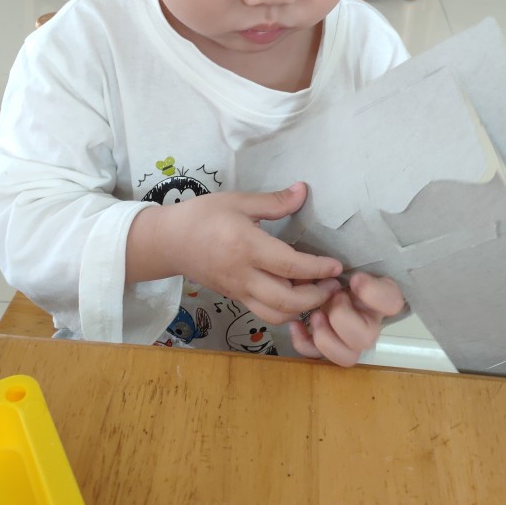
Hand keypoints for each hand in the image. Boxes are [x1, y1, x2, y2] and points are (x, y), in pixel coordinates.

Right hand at [152, 182, 342, 324]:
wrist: (168, 241)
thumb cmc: (202, 216)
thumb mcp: (238, 201)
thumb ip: (274, 201)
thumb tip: (303, 190)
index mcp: (247, 247)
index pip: (290, 265)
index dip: (318, 269)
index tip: (337, 266)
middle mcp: (244, 275)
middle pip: (287, 300)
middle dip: (317, 297)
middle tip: (334, 284)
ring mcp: (239, 290)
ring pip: (277, 314)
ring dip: (302, 309)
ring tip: (318, 292)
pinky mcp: (235, 298)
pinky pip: (264, 313)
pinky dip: (286, 311)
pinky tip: (297, 297)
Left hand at [289, 272, 405, 366]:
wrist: (322, 279)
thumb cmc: (338, 270)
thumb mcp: (347, 261)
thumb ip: (351, 265)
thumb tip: (351, 278)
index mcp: (379, 299)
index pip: (393, 303)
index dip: (374, 294)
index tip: (355, 278)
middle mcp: (368, 323)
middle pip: (367, 339)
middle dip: (343, 317)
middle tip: (332, 297)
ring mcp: (348, 339)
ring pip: (347, 357)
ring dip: (326, 337)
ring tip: (315, 315)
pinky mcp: (326, 346)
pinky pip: (316, 356)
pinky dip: (303, 342)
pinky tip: (295, 324)